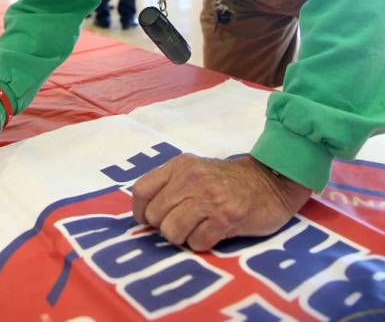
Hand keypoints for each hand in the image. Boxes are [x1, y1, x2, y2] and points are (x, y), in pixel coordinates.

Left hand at [132, 154, 311, 250]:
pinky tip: (213, 233)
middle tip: (182, 226)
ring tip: (197, 230)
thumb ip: (172, 185)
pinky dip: (201, 244)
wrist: (270, 180)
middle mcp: (190, 178)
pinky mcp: (226, 217)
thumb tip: (146, 214)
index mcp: (179, 166)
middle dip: (164, 228)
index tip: (150, 221)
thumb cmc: (228, 180)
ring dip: (182, 238)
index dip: (140, 212)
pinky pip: (197, 242)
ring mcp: (208, 197)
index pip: (141, 190)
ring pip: (172, 231)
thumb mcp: (195, 171)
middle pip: (155, 215)